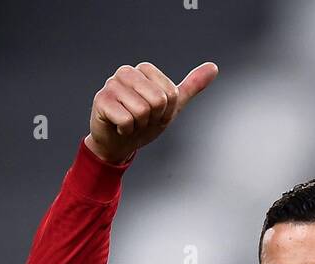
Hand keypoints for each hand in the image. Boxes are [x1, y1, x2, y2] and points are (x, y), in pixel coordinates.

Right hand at [86, 60, 218, 163]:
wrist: (119, 144)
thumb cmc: (144, 124)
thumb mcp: (172, 107)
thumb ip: (191, 86)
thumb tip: (214, 67)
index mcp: (144, 69)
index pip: (170, 94)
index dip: (165, 112)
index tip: (154, 115)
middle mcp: (126, 72)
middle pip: (158, 101)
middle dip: (153, 119)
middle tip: (141, 121)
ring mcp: (111, 84)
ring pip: (142, 111)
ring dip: (139, 126)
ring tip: (130, 123)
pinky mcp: (101, 100)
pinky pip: (126, 120)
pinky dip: (126, 130)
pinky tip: (118, 127)